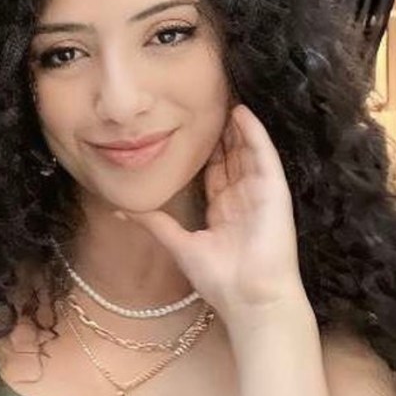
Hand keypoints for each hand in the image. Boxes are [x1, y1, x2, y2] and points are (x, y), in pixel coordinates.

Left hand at [125, 105, 305, 319]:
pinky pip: (264, 156)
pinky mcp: (274, 192)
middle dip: (221, 134)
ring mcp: (260, 194)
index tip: (188, 128)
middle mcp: (243, 201)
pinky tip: (243, 113)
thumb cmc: (219, 279)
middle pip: (231, 158)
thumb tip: (120, 210)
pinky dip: (254, 134)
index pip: (214, 174)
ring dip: (236, 128)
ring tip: (224, 97)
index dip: (204, 151)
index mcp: (223, 213)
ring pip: (247, 152)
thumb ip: (154, 223)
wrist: (249, 297)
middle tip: (207, 102)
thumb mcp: (179, 244)